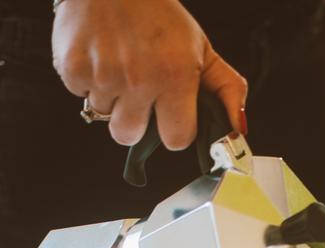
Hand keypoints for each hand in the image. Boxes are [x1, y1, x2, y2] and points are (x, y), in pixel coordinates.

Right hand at [52, 0, 247, 148]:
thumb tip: (239, 130)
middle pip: (130, 136)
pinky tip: (98, 55)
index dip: (173, 129)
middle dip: (134, 119)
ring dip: (110, 98)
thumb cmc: (158, 15)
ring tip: (118, 65)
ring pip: (103, 116)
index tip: (171, 113)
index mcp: (175, 76)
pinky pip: (80, 94)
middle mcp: (138, 78)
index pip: (176, 140)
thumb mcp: (202, 50)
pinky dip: (87, 79)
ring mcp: (103, 74)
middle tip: (139, 88)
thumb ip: (227, 90)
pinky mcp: (72, 67)